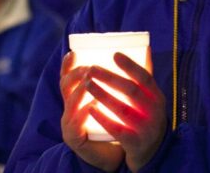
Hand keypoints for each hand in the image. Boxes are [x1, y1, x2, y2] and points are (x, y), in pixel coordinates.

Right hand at [60, 52, 123, 171]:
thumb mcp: (115, 102)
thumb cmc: (117, 125)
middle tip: (90, 67)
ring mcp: (69, 124)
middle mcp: (69, 109)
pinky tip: (91, 106)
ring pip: (70, 104)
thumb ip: (122, 82)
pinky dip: (83, 113)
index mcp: (78, 98)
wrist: (112, 156)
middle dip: (77, 74)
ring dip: (80, 91)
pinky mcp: (74, 139)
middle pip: (65, 86)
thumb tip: (143, 54)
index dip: (68, 65)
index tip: (74, 52)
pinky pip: (76, 125)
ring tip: (90, 81)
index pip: (68, 77)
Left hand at [85, 50, 166, 171]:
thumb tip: (143, 48)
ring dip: (103, 95)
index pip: (145, 78)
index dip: (130, 66)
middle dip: (110, 78)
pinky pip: (117, 129)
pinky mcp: (135, 143)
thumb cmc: (147, 118)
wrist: (152, 152)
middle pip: (131, 91)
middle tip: (91, 69)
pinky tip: (90, 109)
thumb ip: (145, 79)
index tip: (114, 54)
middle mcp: (154, 111)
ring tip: (87, 84)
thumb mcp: (151, 99)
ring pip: (122, 109)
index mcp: (157, 97)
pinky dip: (104, 118)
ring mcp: (146, 128)